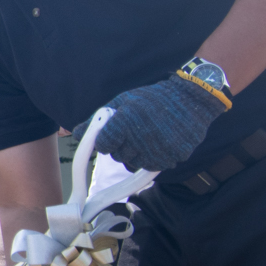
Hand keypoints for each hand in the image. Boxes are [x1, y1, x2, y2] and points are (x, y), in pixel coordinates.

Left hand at [93, 72, 228, 171]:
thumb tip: (74, 135)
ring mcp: (156, 151)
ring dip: (136, 154)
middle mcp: (140, 138)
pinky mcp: (170, 159)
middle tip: (136, 130)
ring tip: (148, 135)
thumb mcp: (123, 102)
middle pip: (118, 156)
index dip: (108, 139)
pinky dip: (152, 158)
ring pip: (133, 164)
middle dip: (122, 145)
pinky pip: (151, 167)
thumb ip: (98, 120)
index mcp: (125, 122)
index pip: (104, 145)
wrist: (191, 99)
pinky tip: (160, 142)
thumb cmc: (152, 99)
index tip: (116, 132)